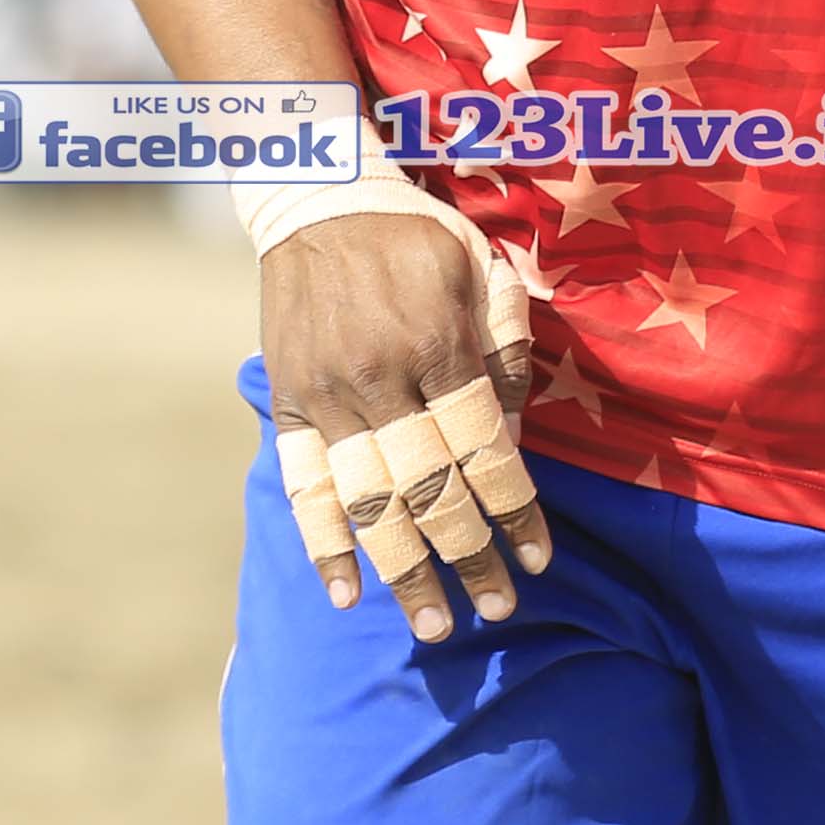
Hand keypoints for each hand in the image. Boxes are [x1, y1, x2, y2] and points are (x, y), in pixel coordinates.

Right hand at [261, 198, 549, 642]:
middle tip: (494, 612)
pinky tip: (346, 594)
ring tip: (431, 627)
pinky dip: (322, 542)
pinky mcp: (288, 402)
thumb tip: (513, 441)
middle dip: (466, 556)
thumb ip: (504, 349)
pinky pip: (303, 482)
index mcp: (437, 343)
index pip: (483, 450)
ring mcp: (327, 394)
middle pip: (430, 488)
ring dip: (401, 570)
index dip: (513, 511)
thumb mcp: (481, 267)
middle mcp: (380, 376)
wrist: (316, 197)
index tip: (536, 561)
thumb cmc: (417, 235)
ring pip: (367, 500)